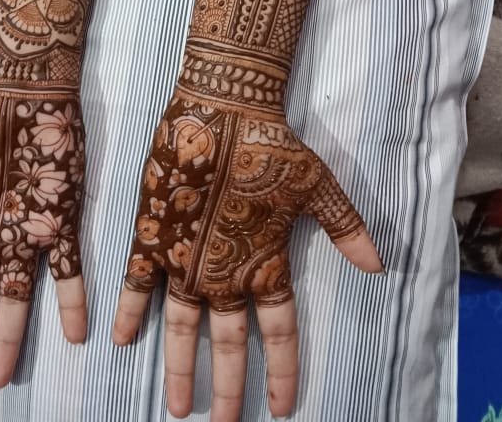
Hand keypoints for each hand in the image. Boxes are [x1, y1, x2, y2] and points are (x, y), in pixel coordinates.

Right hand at [112, 90, 381, 419]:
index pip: (280, 333)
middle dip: (227, 387)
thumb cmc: (271, 145)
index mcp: (265, 263)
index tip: (282, 408)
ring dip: (180, 367)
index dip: (282, 372)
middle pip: (229, 343)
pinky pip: (136, 284)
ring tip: (179, 406)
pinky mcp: (152, 236)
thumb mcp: (318, 186)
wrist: (220, 110)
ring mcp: (183, 258)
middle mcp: (224, 272)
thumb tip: (380, 265)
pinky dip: (130, 312)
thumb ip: (344, 228)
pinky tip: (121, 339)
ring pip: (183, 327)